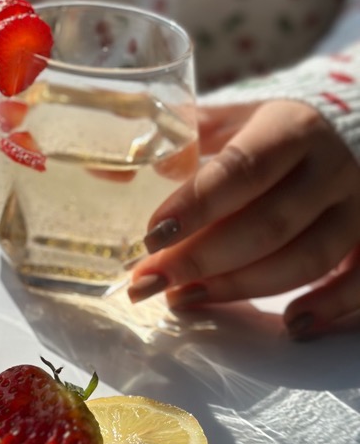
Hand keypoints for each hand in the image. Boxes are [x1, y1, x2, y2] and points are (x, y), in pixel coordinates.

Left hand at [128, 99, 359, 338]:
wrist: (357, 125)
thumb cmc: (276, 129)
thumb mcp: (232, 118)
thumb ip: (179, 140)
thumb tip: (109, 168)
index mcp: (290, 127)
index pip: (241, 170)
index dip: (195, 207)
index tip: (151, 236)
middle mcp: (331, 167)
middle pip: (268, 224)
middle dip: (202, 260)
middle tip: (150, 280)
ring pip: (308, 258)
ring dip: (242, 287)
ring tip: (184, 300)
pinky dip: (330, 308)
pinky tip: (291, 325)